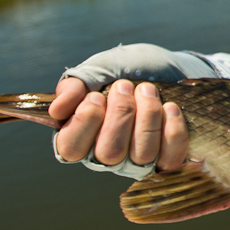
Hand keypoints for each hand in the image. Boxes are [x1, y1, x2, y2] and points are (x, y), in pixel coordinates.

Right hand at [49, 77, 187, 169]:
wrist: (163, 69)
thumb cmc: (124, 72)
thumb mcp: (95, 71)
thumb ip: (73, 87)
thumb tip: (57, 110)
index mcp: (81, 137)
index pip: (71, 148)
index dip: (83, 123)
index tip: (96, 96)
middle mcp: (107, 156)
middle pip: (109, 153)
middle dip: (120, 114)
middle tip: (125, 86)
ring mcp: (138, 161)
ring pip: (141, 155)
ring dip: (147, 117)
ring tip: (147, 90)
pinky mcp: (167, 159)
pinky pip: (170, 158)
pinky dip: (172, 131)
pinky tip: (169, 107)